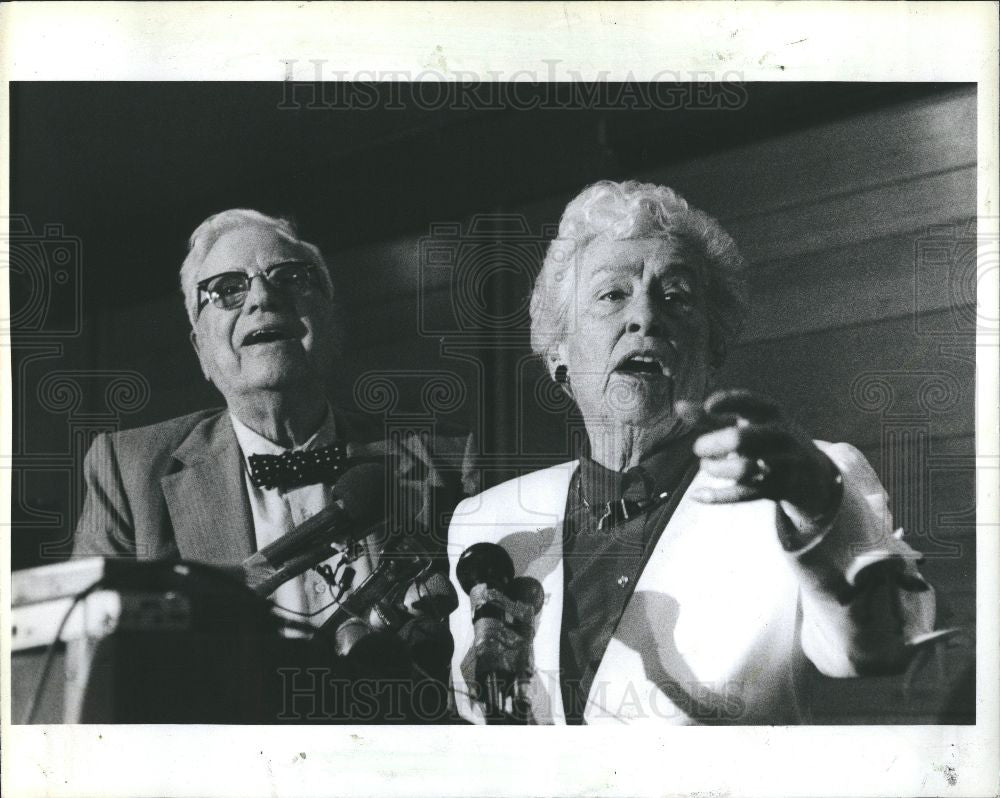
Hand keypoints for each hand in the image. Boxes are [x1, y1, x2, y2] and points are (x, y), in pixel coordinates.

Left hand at [679, 389, 842, 523]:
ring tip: (706, 467)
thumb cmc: (766, 439)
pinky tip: (697, 495)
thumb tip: (678, 406)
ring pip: (744, 469)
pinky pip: (746, 494)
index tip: (708, 406)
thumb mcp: (747, 423)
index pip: (750, 402)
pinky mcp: (780, 488)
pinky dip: (717, 496)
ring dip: (717, 470)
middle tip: (698, 448)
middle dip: (714, 444)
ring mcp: (783, 462)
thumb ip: (712, 416)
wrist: (812, 473)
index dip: (728, 401)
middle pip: (741, 439)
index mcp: (771, 412)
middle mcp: (780, 435)